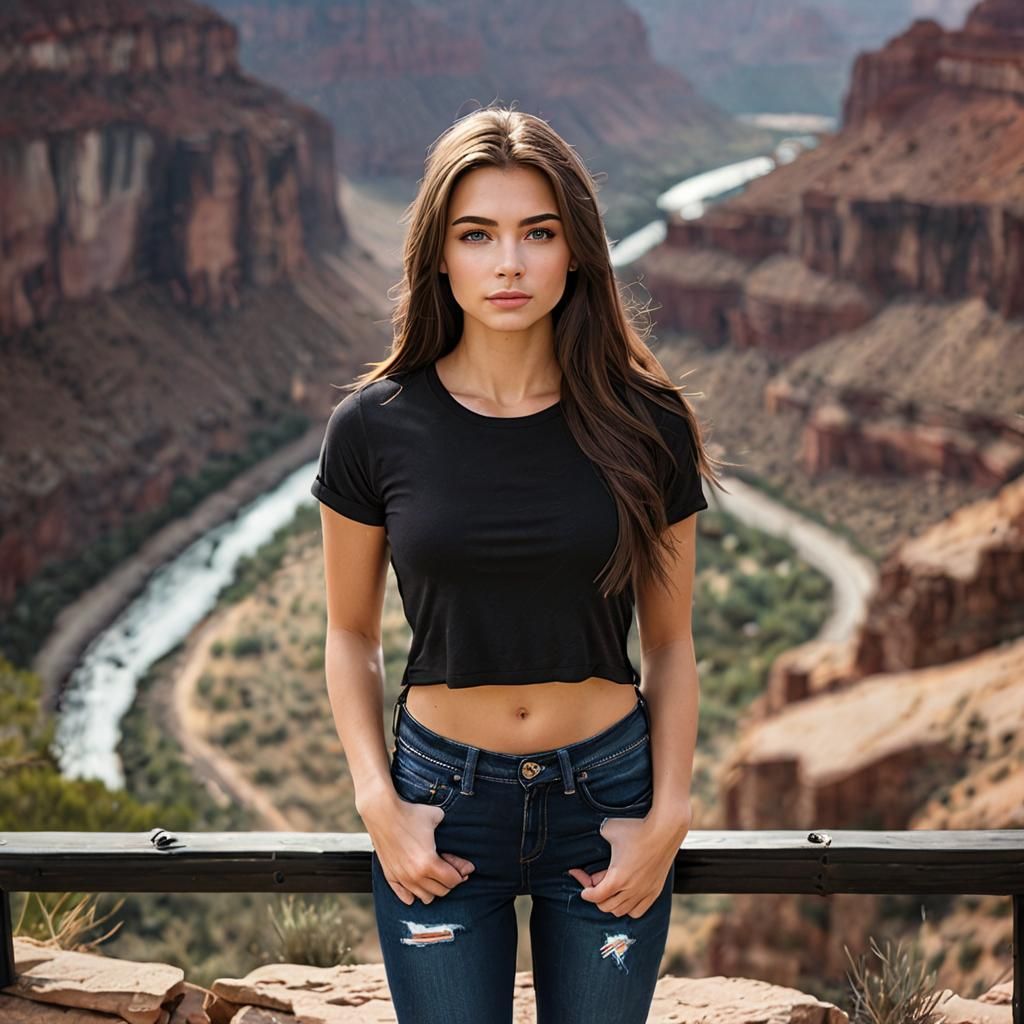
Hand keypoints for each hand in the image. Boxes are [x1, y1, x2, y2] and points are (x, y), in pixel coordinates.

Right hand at [362, 791, 475, 905]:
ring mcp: (401, 878)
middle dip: (450, 880)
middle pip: (441, 891)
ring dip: (434, 888)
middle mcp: (415, 875)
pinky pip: (404, 896)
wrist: (381, 812)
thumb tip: (459, 845)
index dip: (462, 873)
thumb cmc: (409, 813)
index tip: (464, 865)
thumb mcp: (437, 817)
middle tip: (450, 867)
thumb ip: (451, 833)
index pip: (453, 881)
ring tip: (435, 873)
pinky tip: (418, 883)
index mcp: (428, 863)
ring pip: (424, 897)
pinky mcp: (390, 876)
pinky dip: (413, 894)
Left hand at [567, 803, 690, 917]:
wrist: (665, 830)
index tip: (577, 875)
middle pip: (605, 906)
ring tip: (609, 886)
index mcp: (617, 878)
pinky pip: (638, 911)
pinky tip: (625, 894)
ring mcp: (644, 892)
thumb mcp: (608, 829)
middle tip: (593, 880)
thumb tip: (592, 839)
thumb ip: (597, 837)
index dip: (584, 890)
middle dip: (595, 895)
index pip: (595, 896)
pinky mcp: (655, 891)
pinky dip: (628, 908)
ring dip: (610, 902)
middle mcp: (630, 890)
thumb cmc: (636, 828)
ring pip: (621, 911)